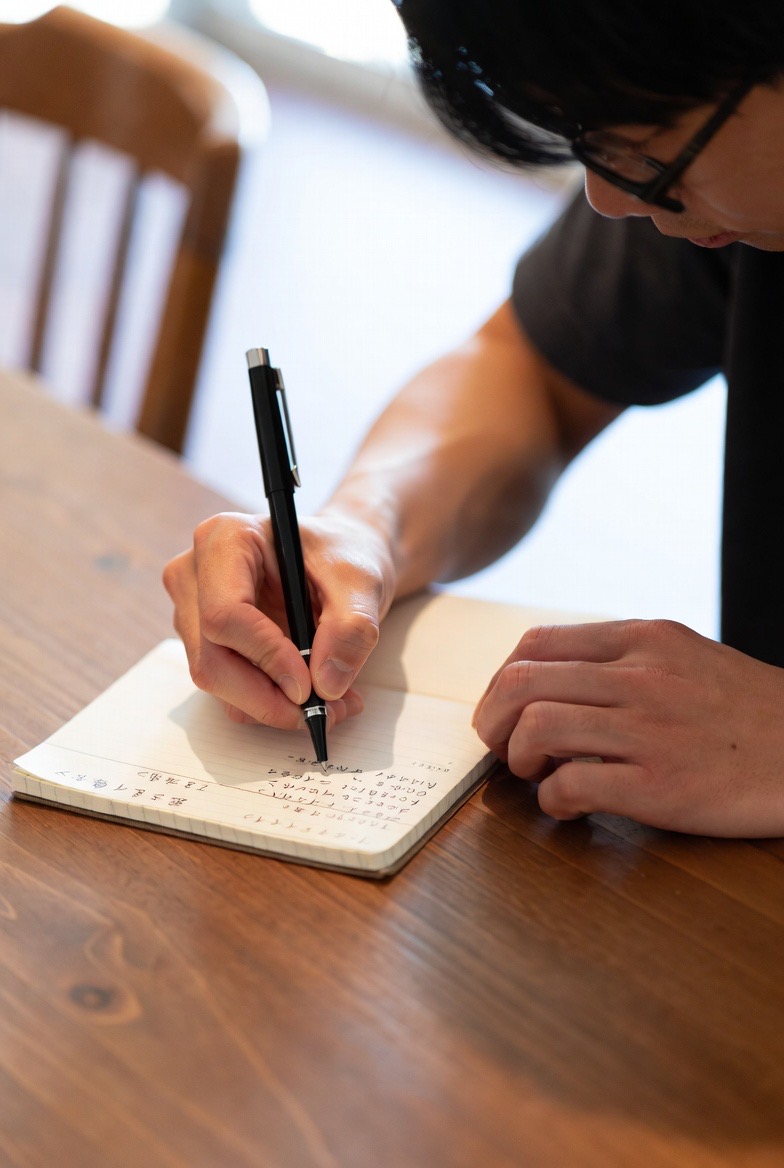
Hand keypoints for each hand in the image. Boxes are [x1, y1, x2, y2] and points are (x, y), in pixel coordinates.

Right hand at [163, 510, 394, 728]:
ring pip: (219, 683)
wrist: (340, 560)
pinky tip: (315, 694)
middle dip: (268, 699)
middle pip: (212, 659)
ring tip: (334, 703)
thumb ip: (350, 628)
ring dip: (275, 707)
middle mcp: (196, 576)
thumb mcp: (361, 582)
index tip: (309, 686)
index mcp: (224, 540)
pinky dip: (272, 705)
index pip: (225, 613)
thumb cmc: (343, 555)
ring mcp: (194, 613)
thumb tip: (326, 684)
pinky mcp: (208, 644)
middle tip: (324, 712)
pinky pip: (230, 691)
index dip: (266, 657)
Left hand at [472, 619, 783, 836]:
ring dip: (517, 758)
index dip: (502, 680)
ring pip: (537, 728)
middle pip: (522, 683)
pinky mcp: (659, 786)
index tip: (504, 708)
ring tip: (534, 774)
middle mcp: (641, 677)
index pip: (536, 643)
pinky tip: (567, 806)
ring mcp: (649, 730)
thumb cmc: (747, 711)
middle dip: (492, 720)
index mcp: (643, 639)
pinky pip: (571, 787)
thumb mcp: (684, 656)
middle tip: (499, 747)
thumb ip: (621, 659)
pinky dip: (551, 801)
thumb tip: (550, 682)